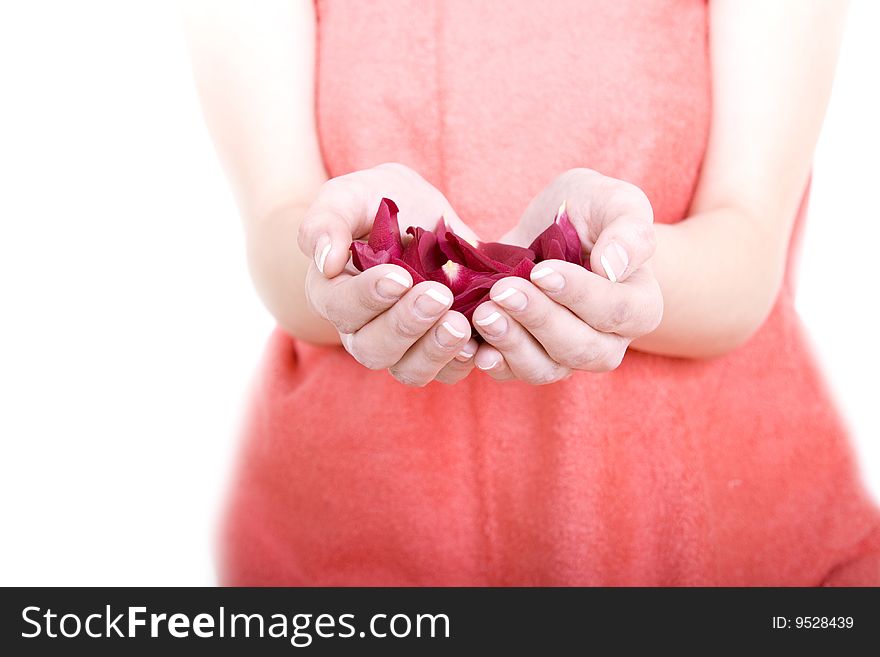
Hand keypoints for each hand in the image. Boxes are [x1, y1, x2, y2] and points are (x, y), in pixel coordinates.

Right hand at [298, 163, 479, 385]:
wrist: (424, 213)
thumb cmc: (378, 201)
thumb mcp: (351, 195)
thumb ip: (327, 221)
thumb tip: (326, 261)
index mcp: (333, 293)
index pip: (341, 308)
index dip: (368, 298)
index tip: (400, 276)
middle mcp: (362, 329)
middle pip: (373, 350)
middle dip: (406, 325)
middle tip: (439, 296)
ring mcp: (401, 345)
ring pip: (409, 370)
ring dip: (434, 351)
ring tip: (461, 324)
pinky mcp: (436, 350)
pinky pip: (446, 372)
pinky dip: (462, 362)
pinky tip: (479, 341)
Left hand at [472, 168, 662, 382]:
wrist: (546, 227)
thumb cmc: (587, 211)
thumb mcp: (612, 201)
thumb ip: (628, 229)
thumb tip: (614, 266)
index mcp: (640, 305)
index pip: (618, 312)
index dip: (579, 295)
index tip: (542, 271)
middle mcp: (608, 341)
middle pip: (580, 349)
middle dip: (539, 320)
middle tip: (503, 291)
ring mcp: (566, 355)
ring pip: (545, 369)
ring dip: (511, 344)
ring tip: (483, 313)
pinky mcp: (528, 358)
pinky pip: (509, 372)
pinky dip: (487, 358)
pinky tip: (468, 339)